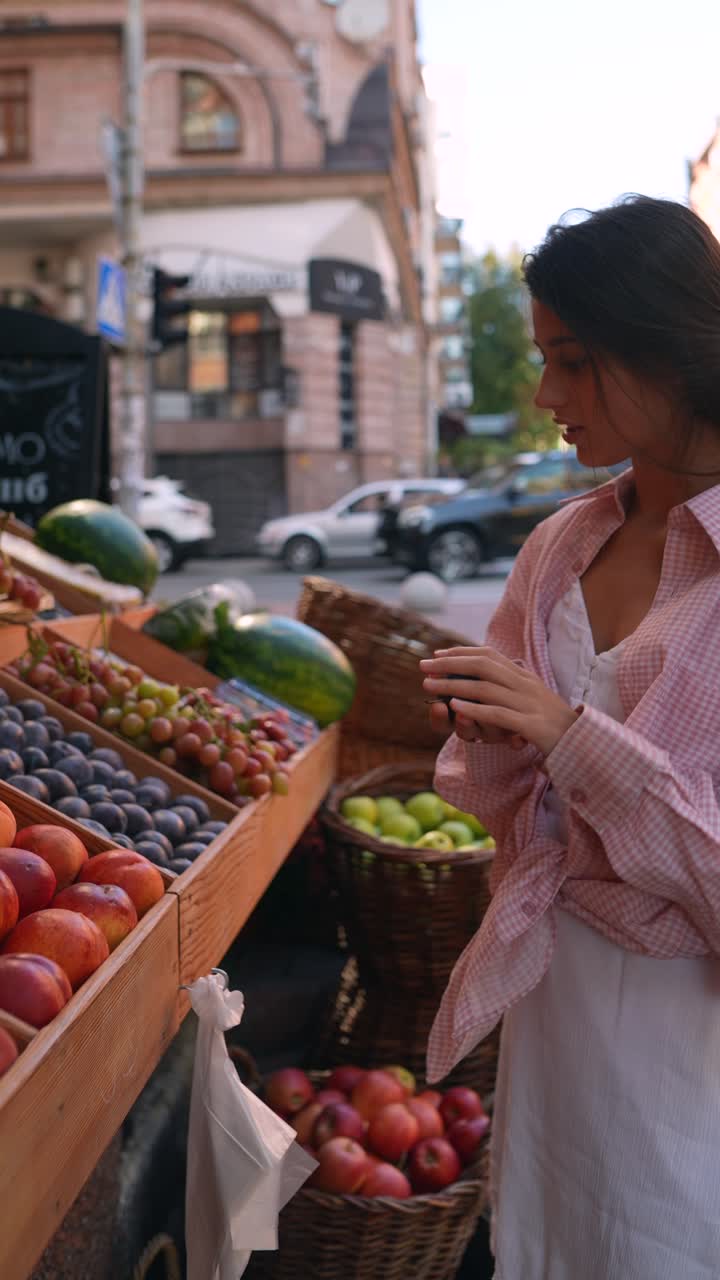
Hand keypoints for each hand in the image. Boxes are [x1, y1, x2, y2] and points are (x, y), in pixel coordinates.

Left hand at [421, 646, 578, 756]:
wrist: (584, 743)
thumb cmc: (554, 725)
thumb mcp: (532, 700)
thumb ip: (511, 688)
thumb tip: (486, 678)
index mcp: (524, 677)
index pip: (489, 655)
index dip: (462, 652)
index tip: (438, 653)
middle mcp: (525, 685)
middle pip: (482, 666)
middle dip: (450, 664)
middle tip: (423, 665)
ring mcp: (529, 704)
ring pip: (485, 688)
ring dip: (453, 685)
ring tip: (429, 686)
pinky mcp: (531, 726)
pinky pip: (498, 714)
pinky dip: (474, 709)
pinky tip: (454, 709)